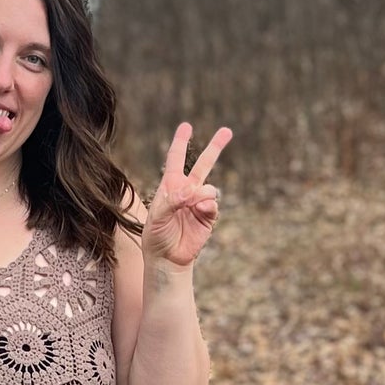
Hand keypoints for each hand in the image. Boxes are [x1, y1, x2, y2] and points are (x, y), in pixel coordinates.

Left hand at [140, 122, 232, 268]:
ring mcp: (199, 203)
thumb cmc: (156, 236)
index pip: (176, 158)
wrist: (167, 258)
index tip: (186, 126)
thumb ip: (171, 201)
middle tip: (227, 130)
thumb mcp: (156, 218)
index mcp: (170, 186)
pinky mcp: (209, 216)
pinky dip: (207, 206)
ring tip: (190, 206)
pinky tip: (199, 211)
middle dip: (215, 147)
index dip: (180, 142)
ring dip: (200, 194)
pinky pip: (213, 204)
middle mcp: (187, 191)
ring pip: (209, 187)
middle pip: (204, 164)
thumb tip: (190, 191)